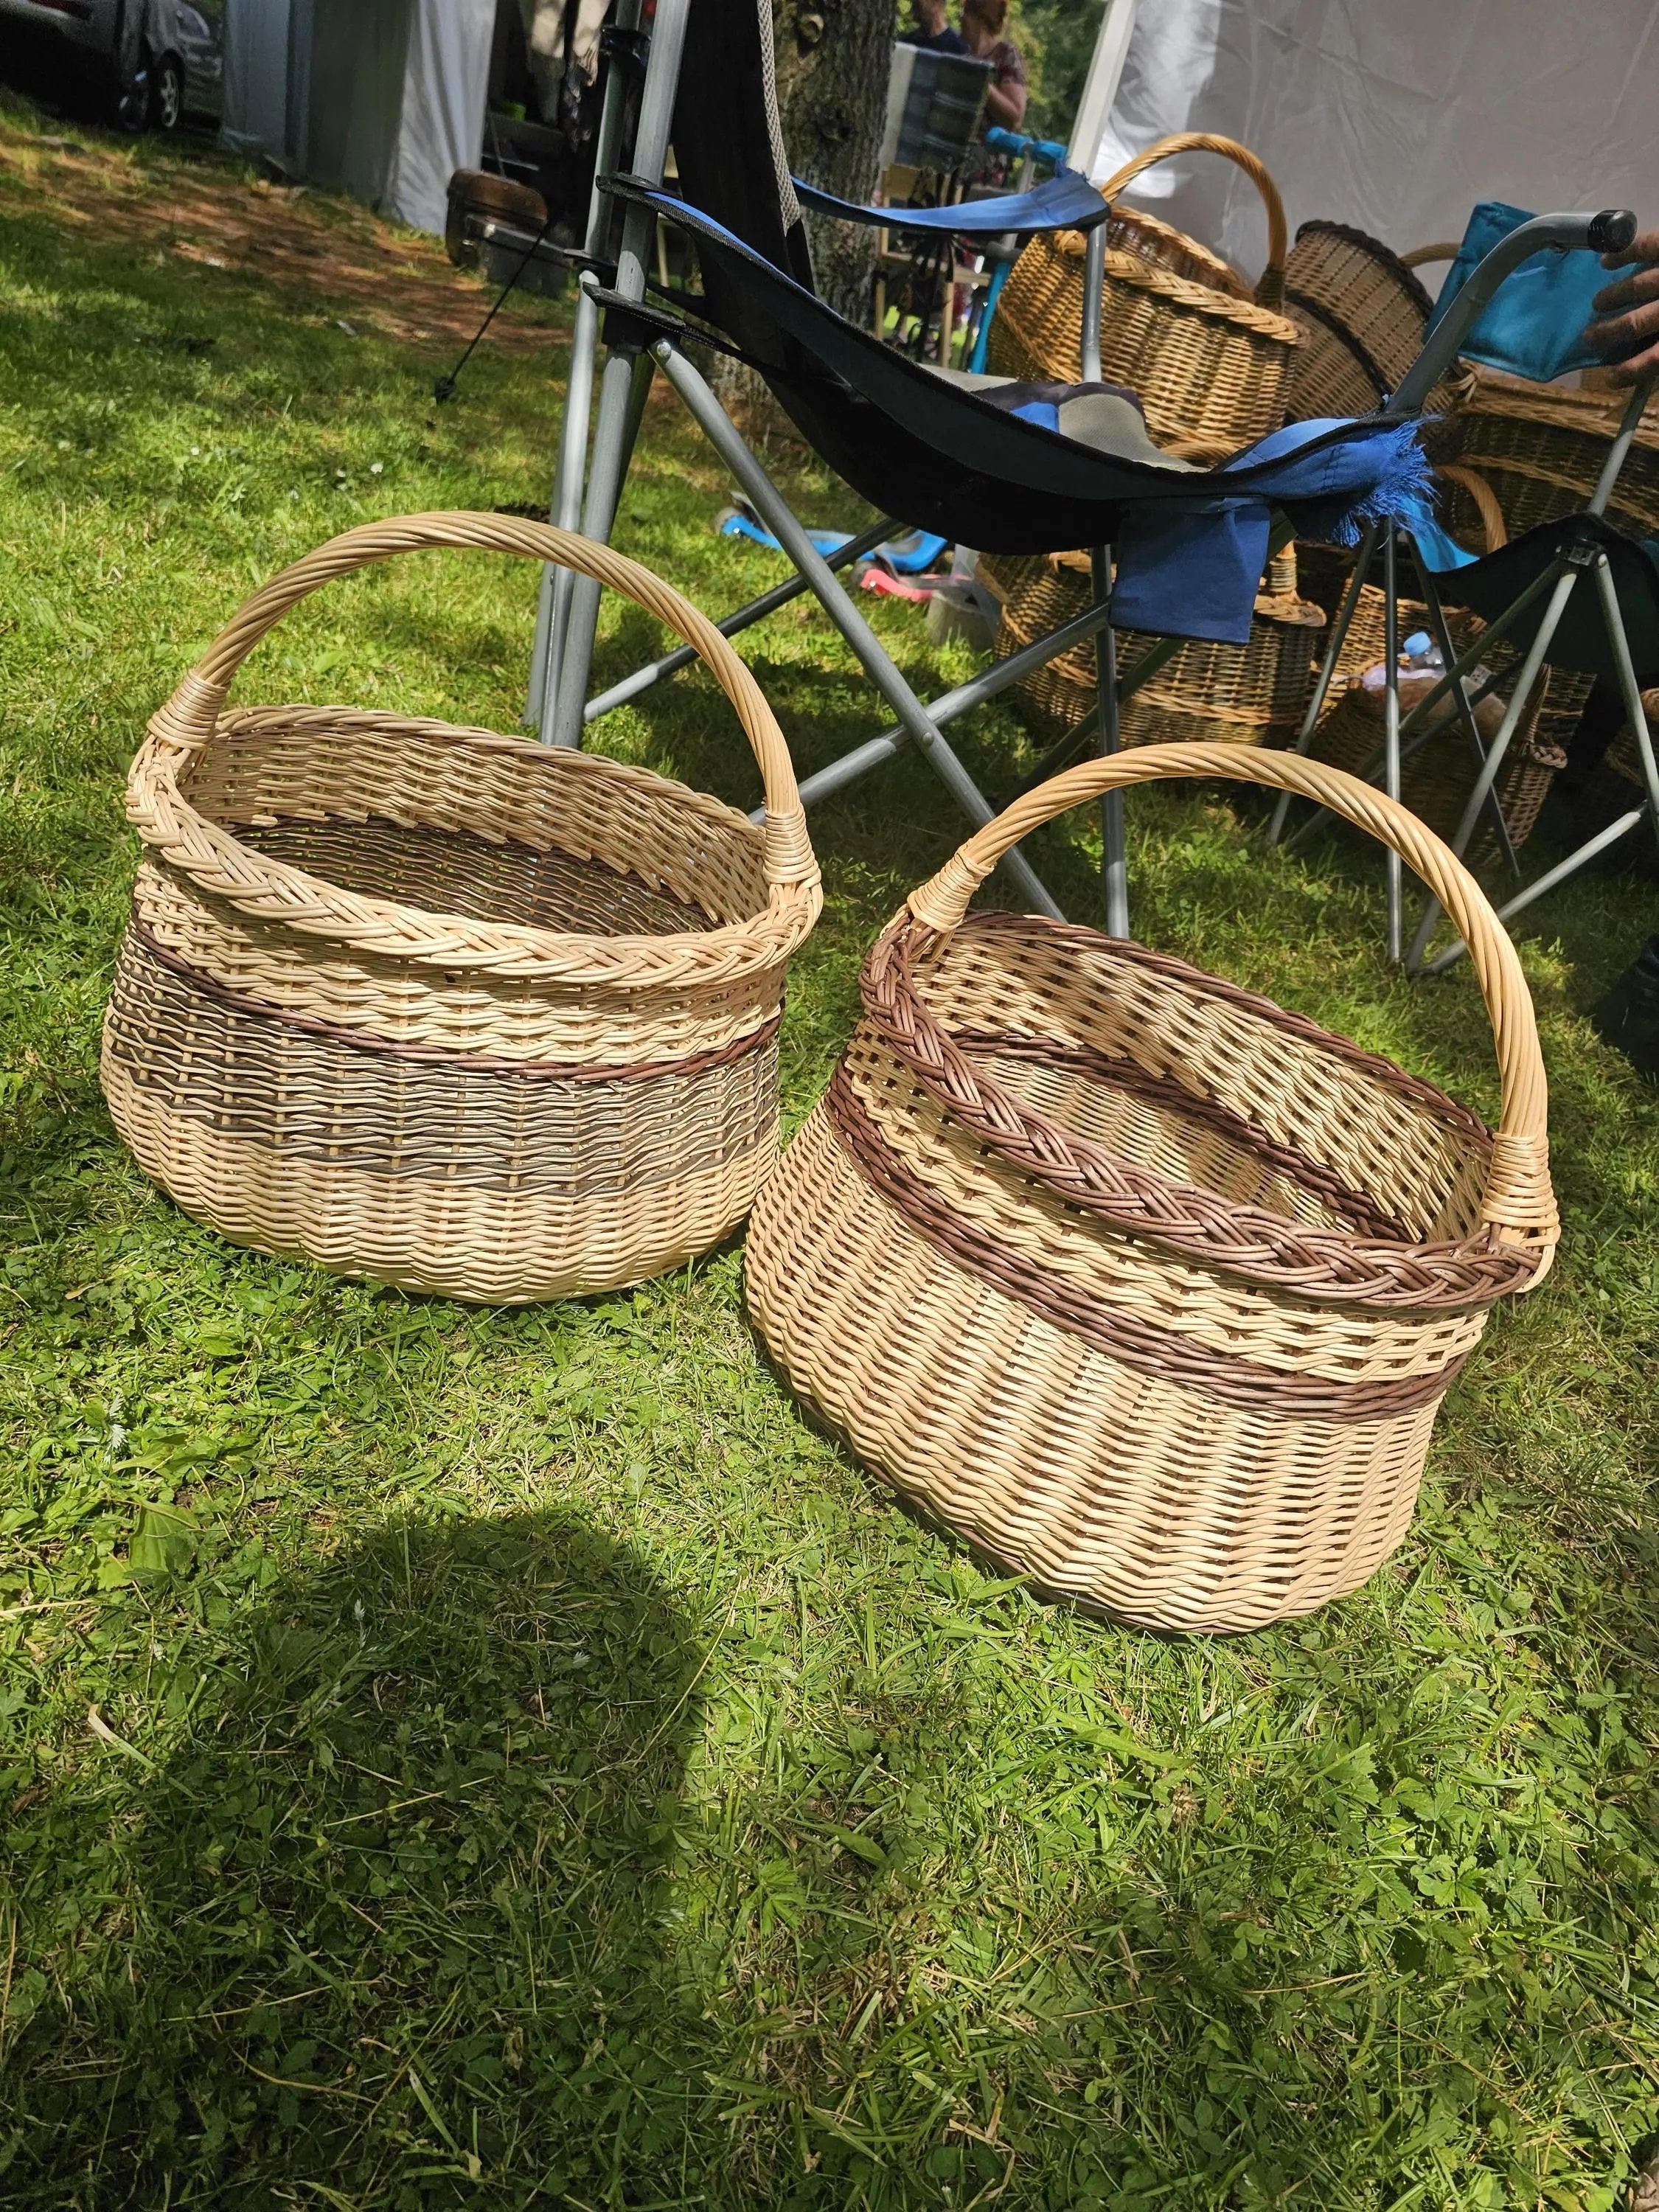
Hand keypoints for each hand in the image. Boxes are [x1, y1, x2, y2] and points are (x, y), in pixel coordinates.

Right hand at [1583, 228, 1658, 384]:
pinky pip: (1646, 246)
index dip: (1629, 372)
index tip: (1611, 379)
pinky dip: (1622, 254)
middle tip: (1589, 337)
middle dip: (1607, 333)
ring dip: (1612, 297)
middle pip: (1634, 323)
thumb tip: (1647, 363)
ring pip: (1635, 287)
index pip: (1652, 360)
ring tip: (1597, 303)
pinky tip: (1605, 263)